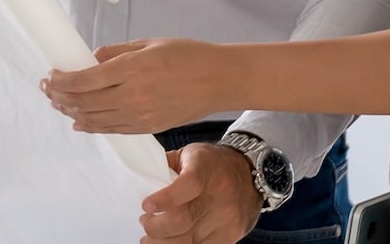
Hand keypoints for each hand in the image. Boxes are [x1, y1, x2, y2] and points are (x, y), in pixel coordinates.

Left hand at [42, 38, 232, 133]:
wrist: (219, 80)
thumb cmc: (188, 56)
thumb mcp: (148, 43)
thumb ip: (115, 52)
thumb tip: (90, 59)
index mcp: (131, 69)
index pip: (84, 80)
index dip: (61, 81)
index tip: (49, 76)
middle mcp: (132, 95)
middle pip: (83, 102)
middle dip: (59, 96)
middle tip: (47, 89)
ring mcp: (139, 115)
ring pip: (94, 120)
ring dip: (71, 113)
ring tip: (58, 104)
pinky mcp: (147, 128)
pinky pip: (112, 130)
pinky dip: (91, 127)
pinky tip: (79, 123)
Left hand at [136, 145, 261, 242]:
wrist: (250, 173)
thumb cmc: (212, 163)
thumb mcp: (189, 154)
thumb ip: (165, 164)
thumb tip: (139, 180)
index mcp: (205, 168)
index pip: (189, 184)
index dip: (165, 198)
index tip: (146, 206)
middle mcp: (219, 194)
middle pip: (183, 220)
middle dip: (156, 227)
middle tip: (145, 222)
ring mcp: (226, 218)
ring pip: (189, 241)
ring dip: (163, 243)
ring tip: (150, 238)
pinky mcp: (231, 235)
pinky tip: (170, 242)